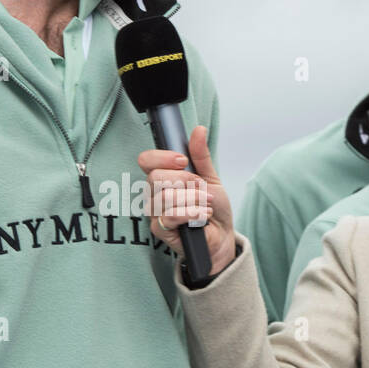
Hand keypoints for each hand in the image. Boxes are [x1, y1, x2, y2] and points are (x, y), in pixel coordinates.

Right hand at [138, 125, 235, 277]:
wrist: (221, 237)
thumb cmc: (213, 208)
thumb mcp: (210, 178)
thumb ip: (201, 156)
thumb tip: (199, 130)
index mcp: (162, 178)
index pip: (147, 160)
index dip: (163, 157)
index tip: (183, 161)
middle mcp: (154, 194)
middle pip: (155, 177)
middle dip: (185, 181)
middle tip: (201, 188)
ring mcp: (155, 212)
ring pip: (165, 196)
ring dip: (193, 199)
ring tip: (206, 203)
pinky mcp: (160, 230)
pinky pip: (171, 216)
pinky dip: (192, 213)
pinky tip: (203, 215)